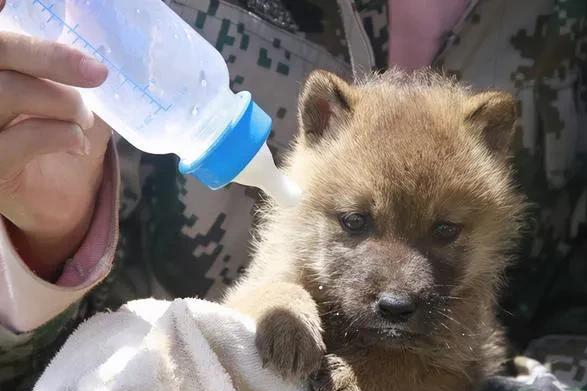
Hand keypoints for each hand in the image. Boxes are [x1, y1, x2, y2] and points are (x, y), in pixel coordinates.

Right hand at [0, 0, 110, 280]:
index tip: (30, 12)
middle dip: (51, 58)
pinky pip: (19, 139)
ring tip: (85, 117)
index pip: (2, 37)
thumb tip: (105, 35)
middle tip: (97, 74)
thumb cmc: (64, 133)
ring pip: (6, 92)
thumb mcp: (75, 93)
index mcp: (1, 67)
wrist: (59, 196)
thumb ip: (78, 67)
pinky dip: (59, 135)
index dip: (17, 20)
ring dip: (61, 102)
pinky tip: (77, 141)